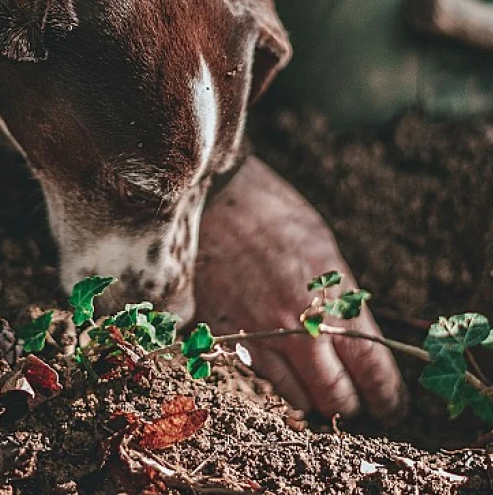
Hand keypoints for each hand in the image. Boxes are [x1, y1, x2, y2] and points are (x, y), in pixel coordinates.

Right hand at [196, 156, 404, 420]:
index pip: (373, 371)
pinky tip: (281, 365)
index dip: (387, 397)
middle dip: (351, 403)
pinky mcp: (227, 337)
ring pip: (298, 399)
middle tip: (355, 399)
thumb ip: (341, 300)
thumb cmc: (273, 214)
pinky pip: (260, 380)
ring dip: (313, 397)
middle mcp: (300, 327)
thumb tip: (356, 339)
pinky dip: (276, 381)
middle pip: (337, 397)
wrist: (214, 199)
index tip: (390, 405)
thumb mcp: (323, 249)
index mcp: (333, 300)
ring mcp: (261, 336)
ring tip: (316, 384)